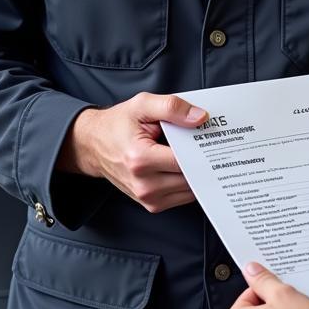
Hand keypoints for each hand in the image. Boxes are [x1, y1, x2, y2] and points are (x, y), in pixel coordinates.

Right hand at [56, 93, 207, 212]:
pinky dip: (189, 182)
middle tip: (213, 143)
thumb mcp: (143, 105)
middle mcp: (144, 184)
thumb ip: (172, 107)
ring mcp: (147, 198)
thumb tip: (200, 118)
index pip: (185, 160)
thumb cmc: (118, 124)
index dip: (203, 148)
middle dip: (204, 160)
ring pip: (190, 190)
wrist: (93, 144)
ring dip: (198, 172)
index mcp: (140, 159)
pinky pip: (182, 196)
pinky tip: (188, 165)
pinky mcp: (152, 204)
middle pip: (191, 177)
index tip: (215, 137)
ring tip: (198, 152)